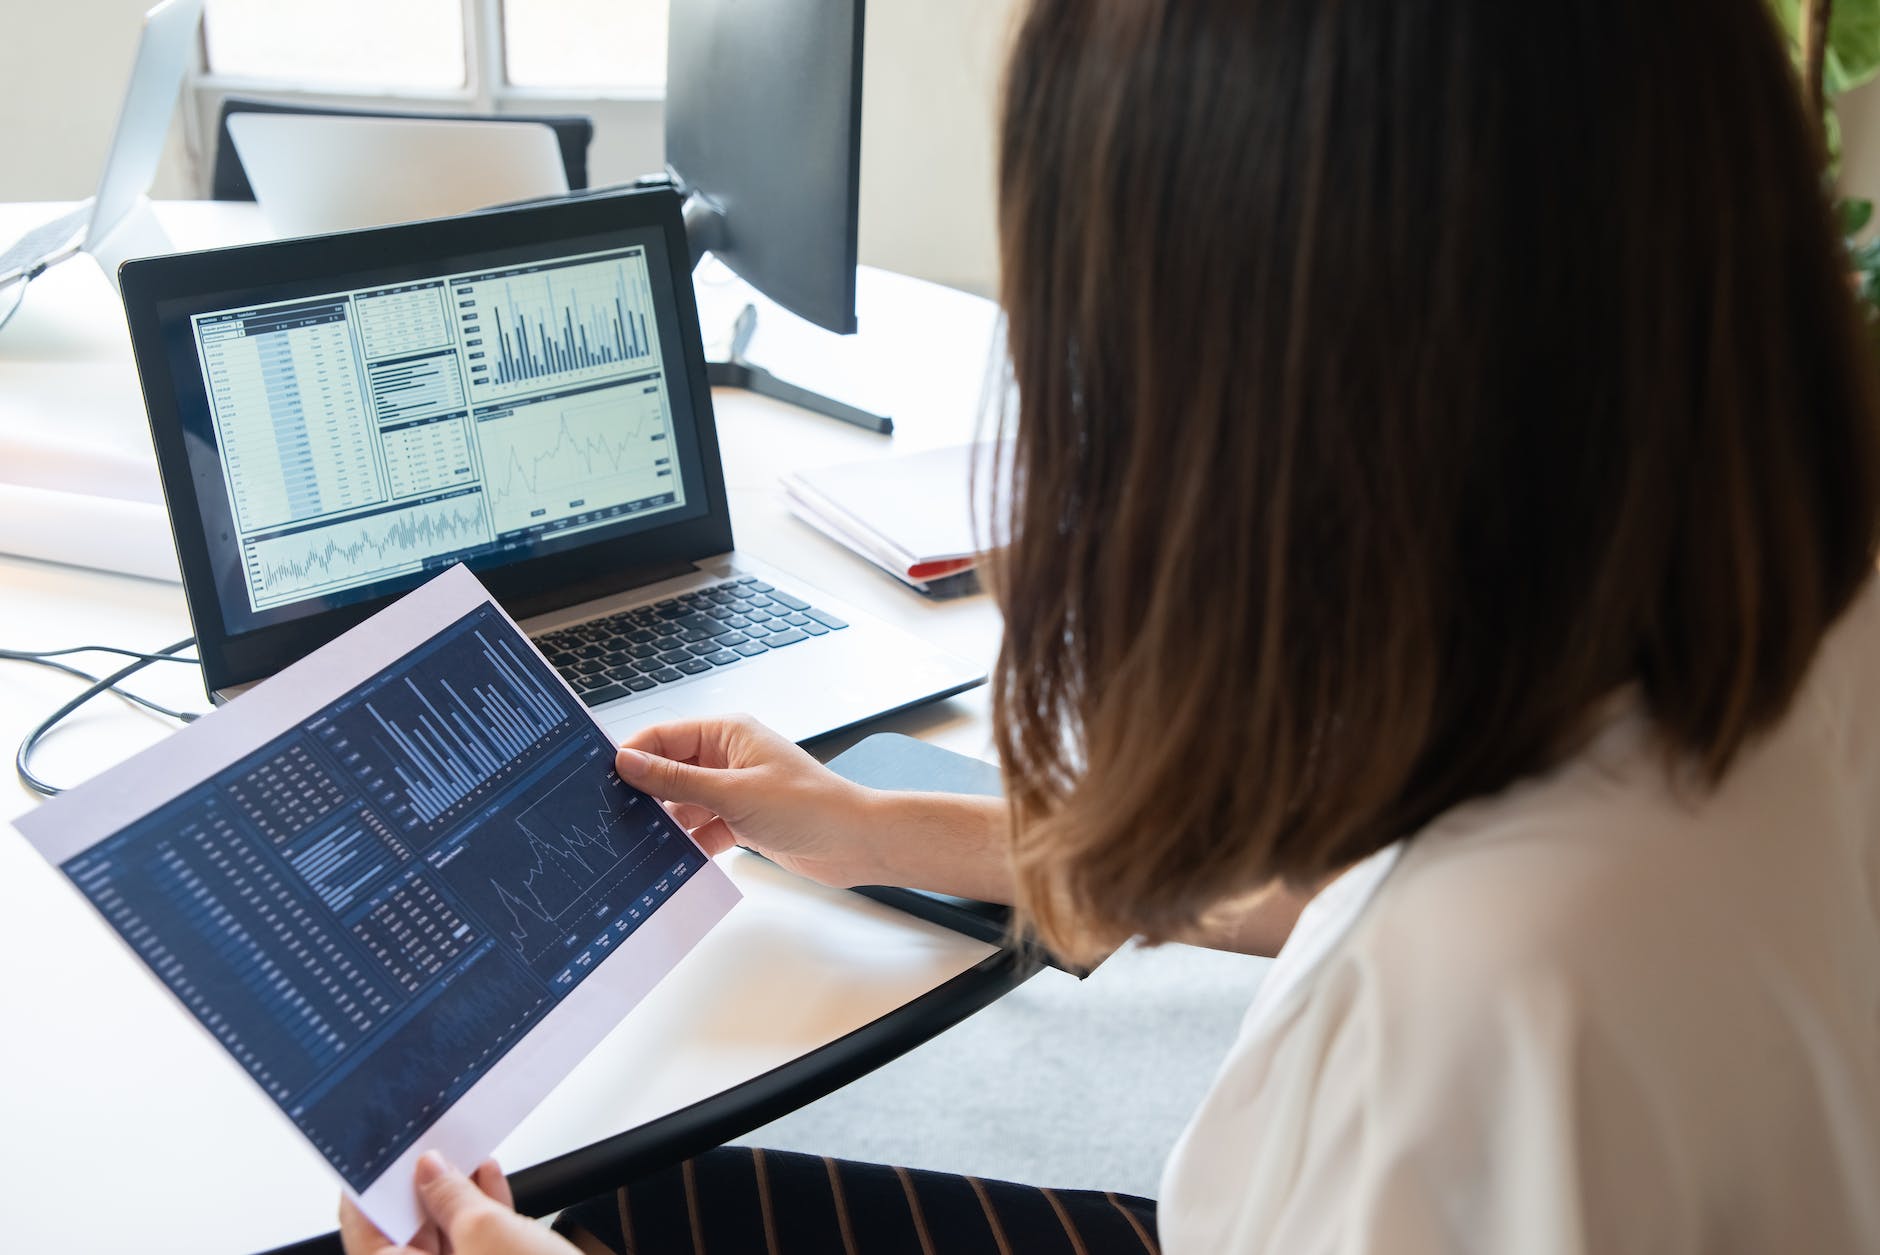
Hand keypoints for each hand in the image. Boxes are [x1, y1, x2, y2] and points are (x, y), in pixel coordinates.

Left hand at [338, 1153, 575, 1254]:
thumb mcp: (487, 1231)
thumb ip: (451, 1195)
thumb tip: (430, 1169)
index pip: (366, 1233)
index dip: (369, 1193)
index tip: (378, 1157)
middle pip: (406, 1236)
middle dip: (420, 1189)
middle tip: (429, 1147)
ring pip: (445, 1238)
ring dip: (455, 1195)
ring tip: (464, 1155)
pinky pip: (474, 1245)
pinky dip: (481, 1212)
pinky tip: (490, 1179)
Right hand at [615, 715, 884, 886]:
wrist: (855, 843)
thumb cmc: (811, 806)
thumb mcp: (733, 792)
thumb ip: (676, 781)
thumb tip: (629, 762)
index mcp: (727, 733)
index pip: (664, 735)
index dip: (633, 754)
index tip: (602, 779)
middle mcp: (729, 757)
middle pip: (669, 770)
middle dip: (646, 793)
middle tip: (615, 817)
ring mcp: (735, 789)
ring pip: (684, 803)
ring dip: (668, 823)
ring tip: (642, 844)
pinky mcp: (742, 820)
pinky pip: (702, 828)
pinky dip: (690, 843)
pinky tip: (676, 860)